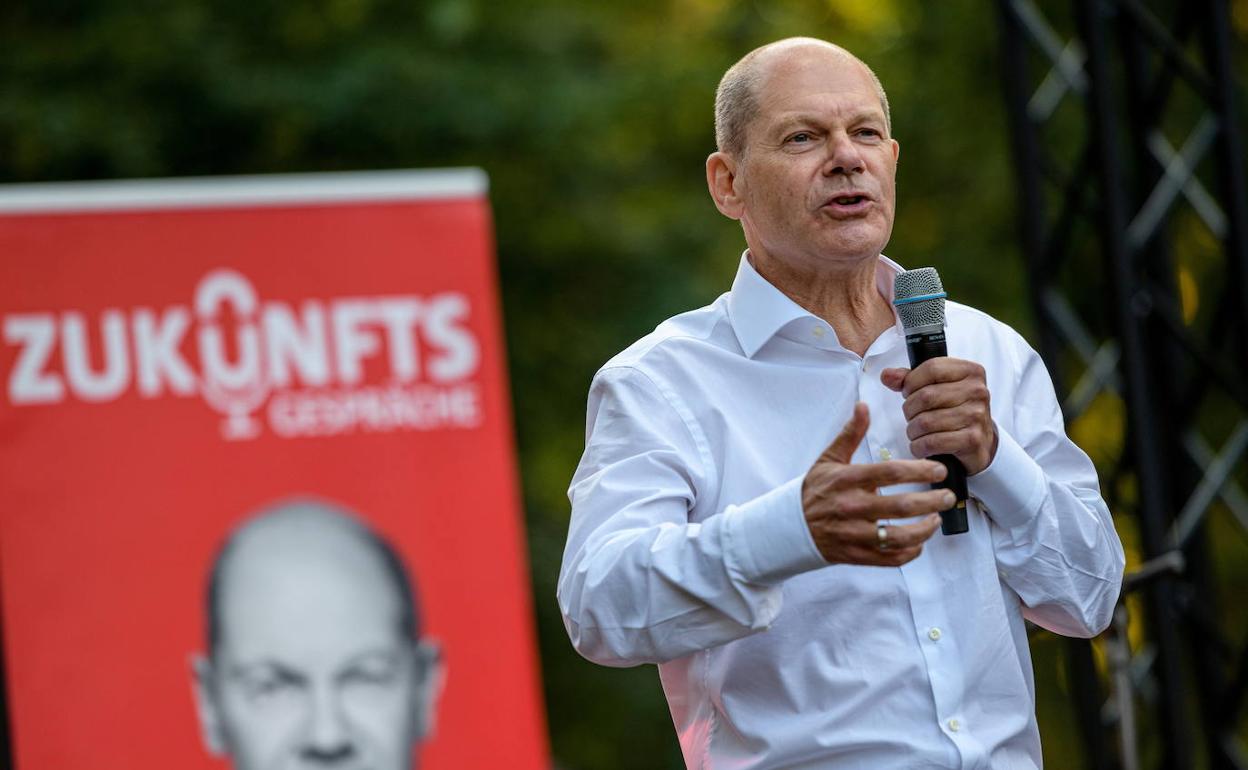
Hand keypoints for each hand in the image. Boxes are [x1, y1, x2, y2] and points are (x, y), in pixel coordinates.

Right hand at [802, 403, 952, 565]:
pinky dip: (910, 551)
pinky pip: (890, 558)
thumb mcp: (829, 459)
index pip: (890, 473)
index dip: (919, 470)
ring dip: (924, 529)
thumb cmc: (815, 490)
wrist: (789, 526)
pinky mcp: (856, 554)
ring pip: (898, 536)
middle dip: (931, 501)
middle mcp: (851, 507)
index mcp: (847, 480)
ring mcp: (854, 533)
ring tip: (936, 518)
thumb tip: (863, 406)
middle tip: (948, 495)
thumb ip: (850, 433)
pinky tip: (919, 541)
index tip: (939, 470)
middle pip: (901, 505)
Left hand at [880, 358, 997, 474]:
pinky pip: (932, 442)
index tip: (908, 392)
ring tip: (917, 432)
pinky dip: (919, 447)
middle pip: (926, 396)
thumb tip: (887, 375)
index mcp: (970, 371)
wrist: (980, 442)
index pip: (931, 368)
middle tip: (912, 416)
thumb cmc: (953, 410)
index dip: (911, 382)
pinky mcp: (972, 440)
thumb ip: (910, 378)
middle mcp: (978, 391)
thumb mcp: (937, 387)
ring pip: (925, 422)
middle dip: (909, 409)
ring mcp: (977, 416)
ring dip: (912, 431)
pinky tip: (922, 446)